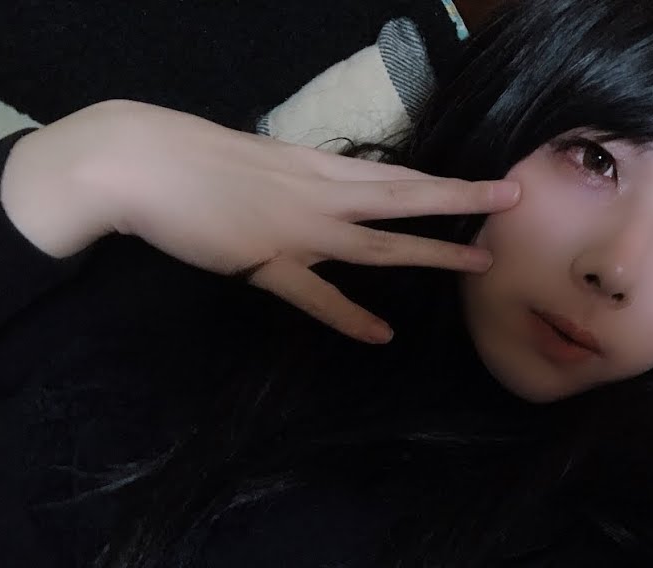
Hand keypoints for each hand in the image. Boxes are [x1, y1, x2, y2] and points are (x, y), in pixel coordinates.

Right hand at [1, 100, 520, 342]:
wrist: (143, 161)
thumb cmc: (193, 155)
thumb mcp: (260, 160)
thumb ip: (297, 179)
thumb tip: (324, 193)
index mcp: (315, 164)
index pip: (391, 173)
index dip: (439, 180)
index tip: (480, 184)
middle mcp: (318, 193)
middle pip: (403, 196)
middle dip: (459, 199)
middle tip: (509, 201)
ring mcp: (297, 229)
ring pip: (378, 244)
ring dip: (430, 253)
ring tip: (478, 264)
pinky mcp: (265, 262)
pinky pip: (317, 296)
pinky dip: (350, 317)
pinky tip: (382, 335)